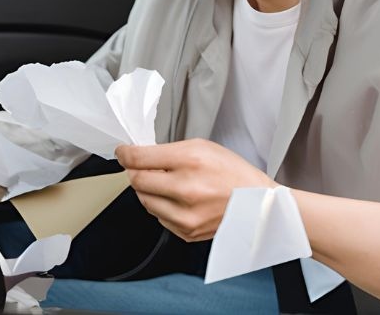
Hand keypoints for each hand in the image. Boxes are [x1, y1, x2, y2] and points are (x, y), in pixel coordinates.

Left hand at [116, 138, 275, 241]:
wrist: (257, 204)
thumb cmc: (232, 173)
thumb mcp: (202, 147)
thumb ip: (168, 151)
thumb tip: (138, 156)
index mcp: (190, 161)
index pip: (139, 158)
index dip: (125, 154)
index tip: (123, 152)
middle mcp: (185, 189)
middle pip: (137, 181)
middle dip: (137, 172)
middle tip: (146, 167)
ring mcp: (185, 215)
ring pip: (144, 201)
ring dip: (149, 190)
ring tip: (168, 183)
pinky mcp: (186, 232)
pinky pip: (158, 217)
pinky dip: (162, 206)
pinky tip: (179, 199)